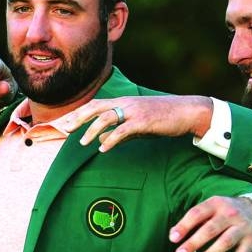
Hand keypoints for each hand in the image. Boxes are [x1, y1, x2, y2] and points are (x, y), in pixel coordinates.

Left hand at [57, 95, 212, 151]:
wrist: (186, 112)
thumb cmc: (162, 119)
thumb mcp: (137, 125)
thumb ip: (118, 132)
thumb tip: (100, 140)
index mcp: (123, 102)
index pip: (95, 104)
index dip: (79, 113)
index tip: (66, 122)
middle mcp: (126, 103)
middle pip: (96, 107)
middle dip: (79, 118)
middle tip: (66, 129)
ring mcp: (134, 111)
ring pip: (106, 117)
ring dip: (92, 130)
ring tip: (83, 143)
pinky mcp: (144, 121)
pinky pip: (123, 130)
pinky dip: (111, 139)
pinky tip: (103, 149)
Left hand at [168, 196, 251, 251]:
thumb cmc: (226, 211)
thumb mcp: (211, 207)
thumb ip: (193, 219)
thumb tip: (173, 235)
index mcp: (216, 203)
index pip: (197, 213)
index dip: (184, 226)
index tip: (173, 238)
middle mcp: (230, 214)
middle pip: (211, 229)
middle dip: (194, 242)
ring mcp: (243, 227)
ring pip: (226, 242)